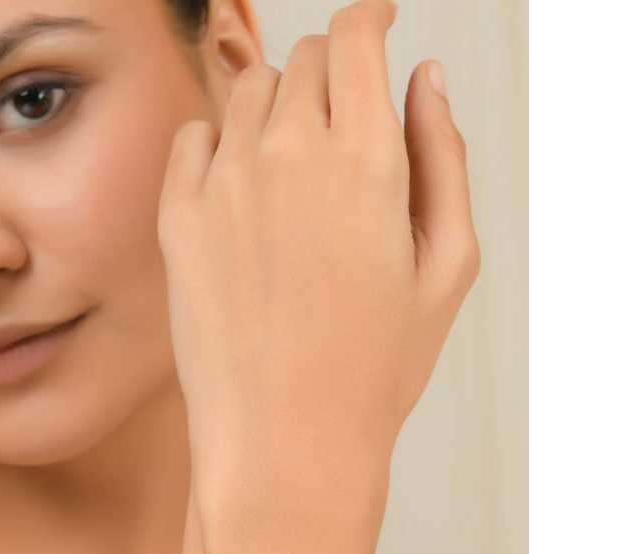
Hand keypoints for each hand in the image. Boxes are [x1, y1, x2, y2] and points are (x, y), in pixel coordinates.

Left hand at [158, 0, 481, 553]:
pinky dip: (217, 143)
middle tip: (341, 123)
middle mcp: (287, 156)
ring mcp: (223, 187)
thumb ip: (442, 157)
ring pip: (246, 94)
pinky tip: (238, 185)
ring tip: (293, 166)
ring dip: (274, 107)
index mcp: (364, 160)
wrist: (284, 441)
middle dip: (329, 74)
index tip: (377, 25)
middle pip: (303, 62)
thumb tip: (425, 79)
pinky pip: (191, 140)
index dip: (370, 21)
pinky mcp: (177, 224)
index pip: (356, 39)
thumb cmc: (371, 370)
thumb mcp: (446, 267)